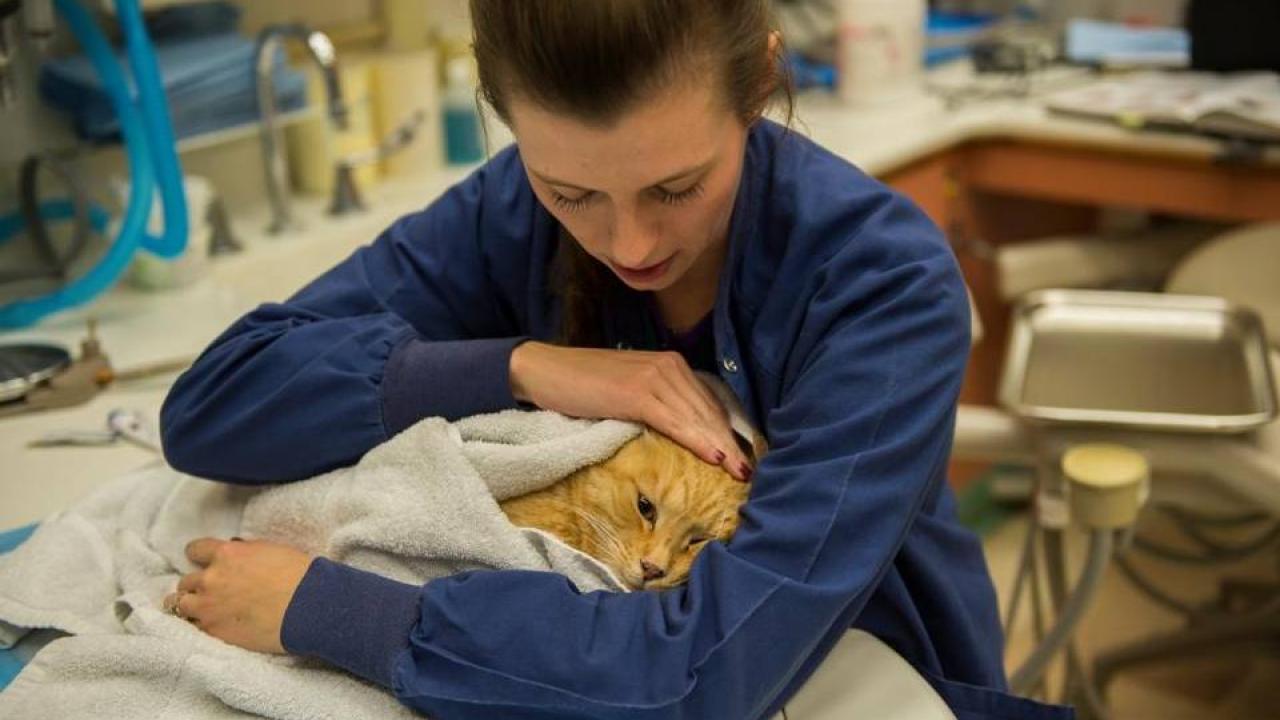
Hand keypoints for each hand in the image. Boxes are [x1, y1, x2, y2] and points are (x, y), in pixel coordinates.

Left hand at [164, 537, 312, 653]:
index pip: (195, 549)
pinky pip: (192, 627)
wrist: (309, 607)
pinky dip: (199, 625)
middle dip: (198, 585)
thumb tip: (234, 555)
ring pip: (180, 604)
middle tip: (213, 591)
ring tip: (202, 610)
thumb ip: (243, 553)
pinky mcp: (213, 632)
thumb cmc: (298, 575)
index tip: (206, 562)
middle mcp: (211, 578)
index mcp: (226, 554)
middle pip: (186, 581)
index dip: (200, 556)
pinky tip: (212, 624)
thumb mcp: (269, 550)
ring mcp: (208, 607)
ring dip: (191, 605)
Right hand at [509, 342, 751, 479]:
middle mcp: (670, 366)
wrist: (544, 371)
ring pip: (696, 417)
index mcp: (672, 366)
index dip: (728, 433)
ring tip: (739, 472)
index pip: (708, 405)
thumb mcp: (630, 396)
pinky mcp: (636, 391)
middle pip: (708, 412)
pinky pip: (674, 420)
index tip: (743, 460)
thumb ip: (659, 407)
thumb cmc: (584, 387)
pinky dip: (695, 439)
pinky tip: (712, 457)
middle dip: (731, 444)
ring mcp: (654, 376)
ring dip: (720, 446)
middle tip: (749, 473)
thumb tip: (685, 438)